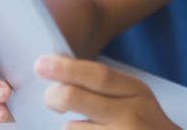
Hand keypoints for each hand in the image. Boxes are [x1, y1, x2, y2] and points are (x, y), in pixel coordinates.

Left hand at [36, 56, 177, 128]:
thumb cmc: (144, 124)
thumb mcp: (135, 98)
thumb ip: (105, 87)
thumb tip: (62, 75)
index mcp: (134, 92)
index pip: (97, 75)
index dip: (66, 68)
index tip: (41, 64)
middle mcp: (129, 115)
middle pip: (76, 98)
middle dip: (55, 95)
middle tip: (49, 97)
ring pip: (71, 128)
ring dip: (70, 127)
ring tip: (84, 128)